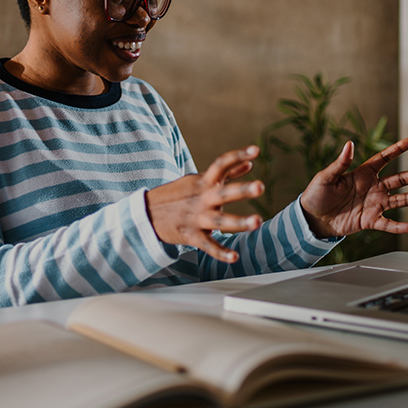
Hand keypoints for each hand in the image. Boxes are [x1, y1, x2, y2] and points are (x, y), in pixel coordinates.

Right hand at [145, 146, 264, 262]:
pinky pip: (207, 245)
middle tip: (260, 186)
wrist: (146, 214)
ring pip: (220, 221)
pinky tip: (234, 257)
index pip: (221, 165)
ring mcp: (195, 218)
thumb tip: (250, 164)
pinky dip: (220, 252)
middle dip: (242, 190)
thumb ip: (228, 173)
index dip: (238, 156)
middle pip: (223, 193)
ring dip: (239, 222)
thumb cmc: (178, 195)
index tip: (256, 150)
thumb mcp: (198, 180)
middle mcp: (201, 199)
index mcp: (203, 182)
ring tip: (257, 222)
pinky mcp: (190, 236)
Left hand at [299, 137, 407, 238]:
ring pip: (401, 199)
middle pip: (400, 179)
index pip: (384, 158)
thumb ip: (340, 163)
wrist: (312, 218)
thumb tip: (349, 144)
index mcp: (363, 173)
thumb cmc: (317, 195)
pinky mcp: (370, 220)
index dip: (397, 149)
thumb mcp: (326, 177)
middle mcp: (373, 187)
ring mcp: (374, 204)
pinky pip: (387, 224)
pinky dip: (398, 226)